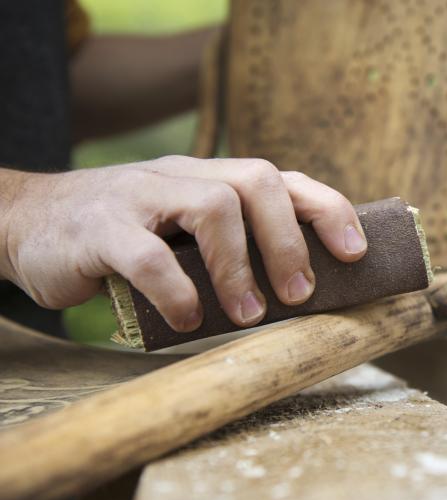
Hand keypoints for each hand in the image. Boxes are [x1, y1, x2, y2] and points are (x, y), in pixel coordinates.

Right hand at [0, 156, 367, 331]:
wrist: (26, 222)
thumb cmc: (123, 238)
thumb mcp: (181, 234)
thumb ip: (228, 250)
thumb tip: (297, 293)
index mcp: (209, 177)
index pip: (281, 178)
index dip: (326, 209)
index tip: (355, 252)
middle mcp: (181, 175)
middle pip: (256, 183)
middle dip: (289, 240)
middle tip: (302, 294)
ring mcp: (139, 194)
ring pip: (210, 207)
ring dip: (240, 267)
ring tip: (251, 313)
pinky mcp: (99, 227)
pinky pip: (147, 255)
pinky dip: (178, 291)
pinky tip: (189, 319)